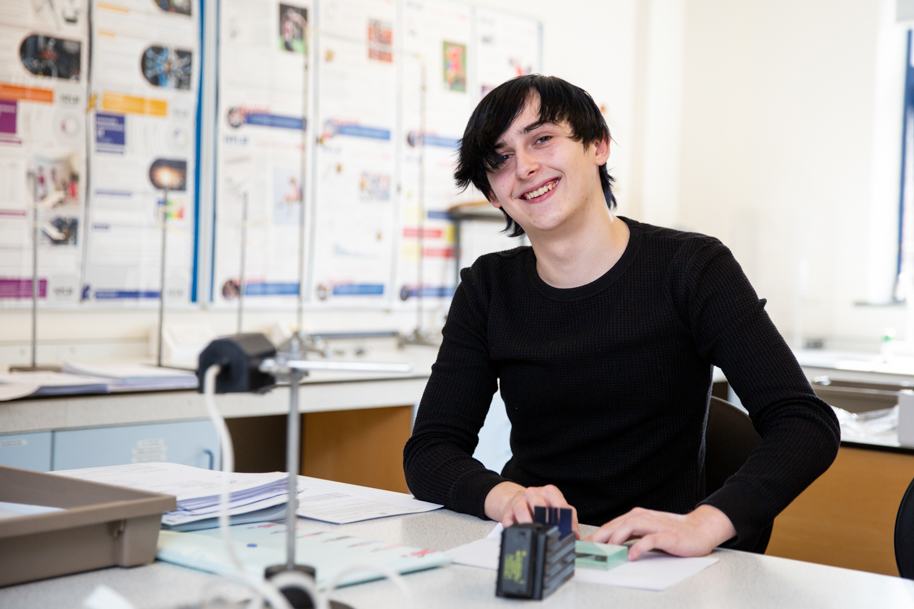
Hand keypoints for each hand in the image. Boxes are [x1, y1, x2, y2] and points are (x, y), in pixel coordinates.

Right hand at [484, 481, 578, 536]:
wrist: (516, 500)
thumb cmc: (540, 505)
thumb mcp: (557, 506)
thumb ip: (568, 519)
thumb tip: (575, 535)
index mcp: (549, 492)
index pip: (560, 504)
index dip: (565, 520)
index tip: (568, 532)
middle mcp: (533, 493)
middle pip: (540, 505)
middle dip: (545, 520)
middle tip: (550, 532)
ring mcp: (519, 501)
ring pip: (522, 510)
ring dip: (528, 522)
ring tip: (534, 533)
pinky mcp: (508, 511)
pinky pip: (509, 520)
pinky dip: (513, 528)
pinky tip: (519, 534)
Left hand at [584, 504, 735, 559]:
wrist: (700, 529)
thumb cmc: (673, 532)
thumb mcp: (648, 531)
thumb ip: (632, 536)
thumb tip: (611, 545)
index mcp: (637, 517)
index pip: (612, 525)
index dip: (597, 535)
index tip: (585, 545)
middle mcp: (644, 518)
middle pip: (617, 524)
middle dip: (600, 536)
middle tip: (589, 548)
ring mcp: (656, 525)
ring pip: (630, 526)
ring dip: (616, 538)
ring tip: (607, 550)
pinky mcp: (668, 535)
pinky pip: (650, 540)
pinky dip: (639, 547)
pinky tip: (632, 556)